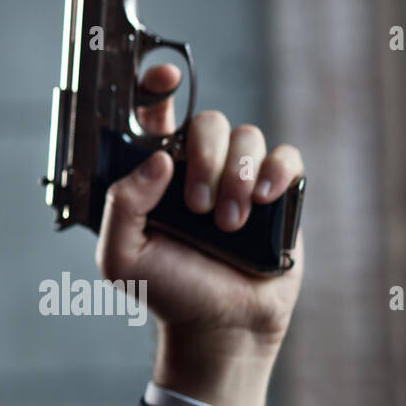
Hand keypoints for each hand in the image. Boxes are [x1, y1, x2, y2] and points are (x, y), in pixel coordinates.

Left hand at [96, 63, 304, 405]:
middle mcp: (196, 165)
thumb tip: (158, 159)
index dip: (156, 87)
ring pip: (246, 135)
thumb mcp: (121, 256)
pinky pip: (285, 157)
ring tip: (229, 225)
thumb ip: (123, 204)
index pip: (154, 112)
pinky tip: (263, 202)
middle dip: (205, 157)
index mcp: (154, 171)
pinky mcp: (277, 192)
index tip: (164, 79)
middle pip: (206, 121)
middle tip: (198, 207)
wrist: (220, 327)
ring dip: (237, 176)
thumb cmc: (166, 289)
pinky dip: (275, 171)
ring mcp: (238, 176)